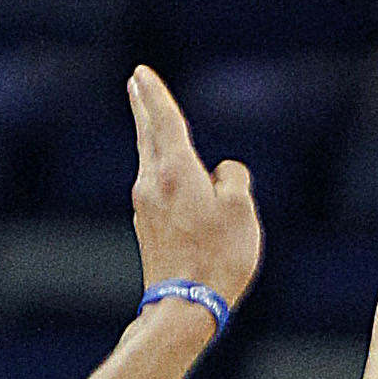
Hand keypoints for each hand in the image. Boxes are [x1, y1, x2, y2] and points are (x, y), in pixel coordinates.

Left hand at [127, 64, 260, 316]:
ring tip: (153, 126)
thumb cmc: (218, 257)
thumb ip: (234, 180)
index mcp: (175, 171)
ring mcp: (144, 208)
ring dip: (152, 141)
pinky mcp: (147, 229)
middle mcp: (152, 183)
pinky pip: (156, 190)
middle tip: (135, 84)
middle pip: (147, 136)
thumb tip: (222, 175)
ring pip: (149, 162)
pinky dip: (162, 176)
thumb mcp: (242, 211)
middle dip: (143, 108)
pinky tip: (170, 182)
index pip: (164, 121)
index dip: (155, 94)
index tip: (141, 73)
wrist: (185, 306)